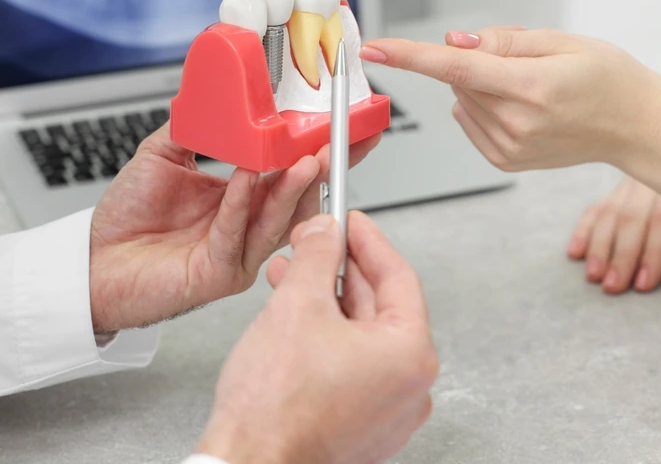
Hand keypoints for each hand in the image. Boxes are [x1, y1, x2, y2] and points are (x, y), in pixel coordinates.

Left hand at [88, 125, 380, 332]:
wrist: (94, 263)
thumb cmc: (126, 220)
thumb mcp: (162, 156)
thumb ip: (194, 127)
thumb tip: (218, 93)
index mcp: (241, 201)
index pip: (289, 174)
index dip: (319, 153)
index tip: (344, 129)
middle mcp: (246, 229)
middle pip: (297, 199)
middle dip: (321, 170)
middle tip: (337, 143)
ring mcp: (237, 254)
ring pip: (276, 220)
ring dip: (293, 188)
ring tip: (307, 160)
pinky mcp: (217, 274)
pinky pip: (234, 234)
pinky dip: (241, 204)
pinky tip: (247, 178)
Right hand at [195, 213, 437, 463]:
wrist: (249, 462)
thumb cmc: (275, 405)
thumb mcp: (297, 303)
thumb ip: (318, 255)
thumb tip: (325, 231)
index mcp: (410, 355)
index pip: (397, 276)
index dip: (366, 240)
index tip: (348, 220)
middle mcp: (409, 387)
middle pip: (378, 306)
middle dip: (337, 270)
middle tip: (311, 244)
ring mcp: (386, 411)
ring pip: (360, 336)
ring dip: (325, 301)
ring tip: (289, 279)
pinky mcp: (360, 426)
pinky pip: (350, 366)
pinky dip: (325, 337)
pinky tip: (293, 320)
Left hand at [360, 27, 660, 170]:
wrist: (633, 125)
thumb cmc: (605, 76)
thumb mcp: (562, 40)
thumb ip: (502, 40)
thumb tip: (451, 42)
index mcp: (530, 86)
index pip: (454, 67)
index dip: (409, 56)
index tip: (374, 48)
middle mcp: (515, 122)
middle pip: (458, 77)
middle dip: (476, 59)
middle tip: (523, 60)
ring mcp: (509, 146)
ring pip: (462, 98)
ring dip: (481, 85)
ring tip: (530, 86)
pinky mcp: (504, 161)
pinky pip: (469, 119)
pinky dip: (483, 107)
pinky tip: (521, 107)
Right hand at [569, 175, 660, 293]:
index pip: (660, 221)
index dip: (651, 253)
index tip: (643, 283)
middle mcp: (649, 181)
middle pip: (629, 218)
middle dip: (619, 256)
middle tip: (612, 286)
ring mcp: (629, 183)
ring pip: (607, 213)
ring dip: (597, 247)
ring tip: (593, 275)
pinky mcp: (616, 191)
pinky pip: (594, 209)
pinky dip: (583, 231)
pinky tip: (574, 252)